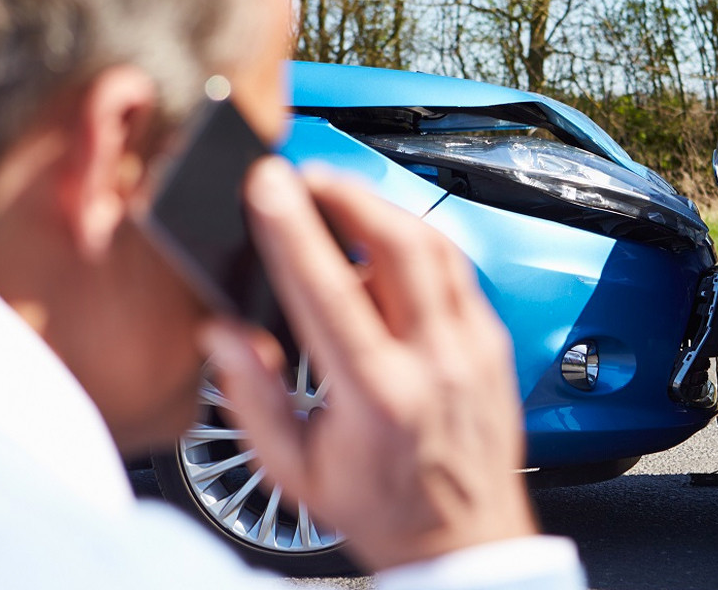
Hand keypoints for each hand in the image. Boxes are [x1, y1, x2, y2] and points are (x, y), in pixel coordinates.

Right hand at [200, 156, 536, 570]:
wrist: (465, 540)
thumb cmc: (383, 509)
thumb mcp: (296, 471)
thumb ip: (253, 398)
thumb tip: (223, 333)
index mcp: (378, 397)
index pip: (330, 290)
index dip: (293, 229)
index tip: (267, 185)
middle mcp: (436, 362)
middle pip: (399, 244)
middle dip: (348, 193)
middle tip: (307, 177)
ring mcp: (474, 348)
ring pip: (437, 247)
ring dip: (384, 210)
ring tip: (341, 199)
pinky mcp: (494, 342)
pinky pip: (458, 271)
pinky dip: (418, 245)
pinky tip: (387, 247)